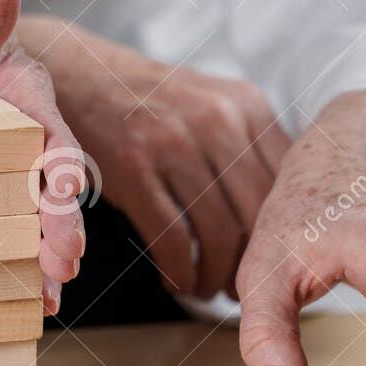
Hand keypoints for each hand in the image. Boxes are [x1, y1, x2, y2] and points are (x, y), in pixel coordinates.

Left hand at [0, 0, 85, 313]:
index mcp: (34, 109)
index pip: (55, 140)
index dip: (63, 170)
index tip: (66, 194)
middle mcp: (34, 152)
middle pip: (55, 195)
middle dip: (62, 230)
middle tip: (64, 265)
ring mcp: (16, 184)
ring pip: (39, 228)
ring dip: (46, 264)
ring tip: (47, 299)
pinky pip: (13, 244)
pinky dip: (22, 274)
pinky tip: (28, 306)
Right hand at [19, 18, 290, 298]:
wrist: (79, 74)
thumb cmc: (151, 102)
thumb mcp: (213, 104)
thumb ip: (250, 145)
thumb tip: (284, 213)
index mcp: (248, 106)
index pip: (286, 187)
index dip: (280, 235)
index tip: (269, 262)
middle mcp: (218, 121)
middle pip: (256, 216)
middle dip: (251, 266)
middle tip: (241, 290)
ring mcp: (174, 143)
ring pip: (217, 234)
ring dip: (214, 277)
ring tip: (206, 290)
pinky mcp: (133, 168)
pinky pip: (172, 240)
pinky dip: (179, 272)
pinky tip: (175, 280)